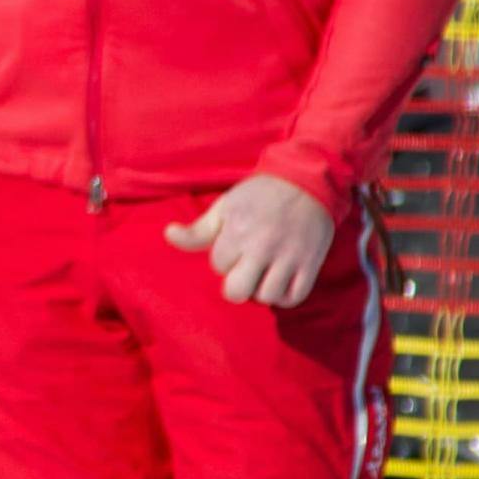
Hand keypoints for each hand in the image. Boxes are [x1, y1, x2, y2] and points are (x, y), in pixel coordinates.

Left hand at [163, 172, 334, 306]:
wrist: (307, 181)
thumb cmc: (260, 195)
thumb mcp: (225, 207)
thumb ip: (198, 229)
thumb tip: (168, 234)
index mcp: (237, 231)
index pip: (218, 266)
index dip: (224, 259)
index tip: (235, 247)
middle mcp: (263, 246)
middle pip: (238, 291)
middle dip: (237, 285)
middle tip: (244, 272)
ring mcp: (289, 256)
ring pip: (267, 297)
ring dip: (261, 291)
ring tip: (262, 277)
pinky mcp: (310, 263)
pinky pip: (294, 297)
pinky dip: (285, 297)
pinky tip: (280, 283)